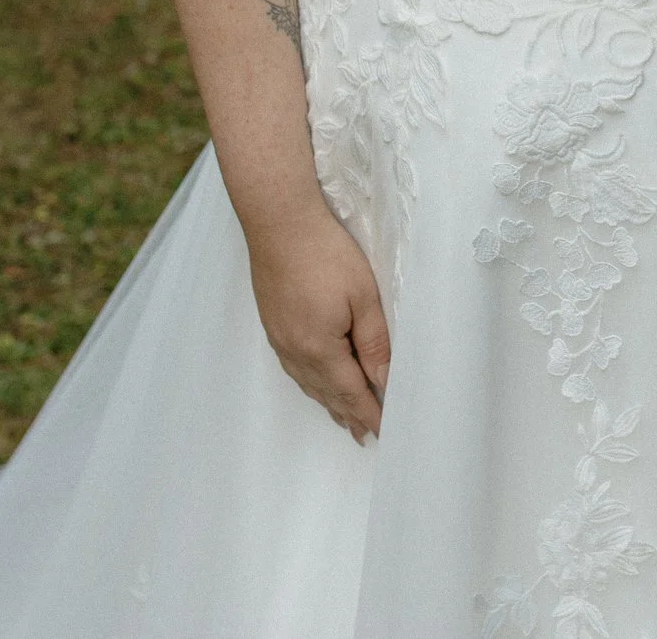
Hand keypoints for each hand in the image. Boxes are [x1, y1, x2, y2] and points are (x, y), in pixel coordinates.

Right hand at [247, 210, 389, 443]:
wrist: (278, 222)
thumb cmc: (325, 253)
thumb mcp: (362, 296)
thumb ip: (374, 343)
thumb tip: (384, 382)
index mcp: (320, 349)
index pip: (351, 393)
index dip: (369, 413)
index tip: (384, 430)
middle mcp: (295, 351)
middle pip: (327, 393)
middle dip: (349, 415)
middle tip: (366, 435)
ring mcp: (280, 339)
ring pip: (308, 383)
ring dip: (329, 403)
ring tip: (344, 418)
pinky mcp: (273, 324)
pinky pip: (294, 368)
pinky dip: (311, 383)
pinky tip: (315, 382)